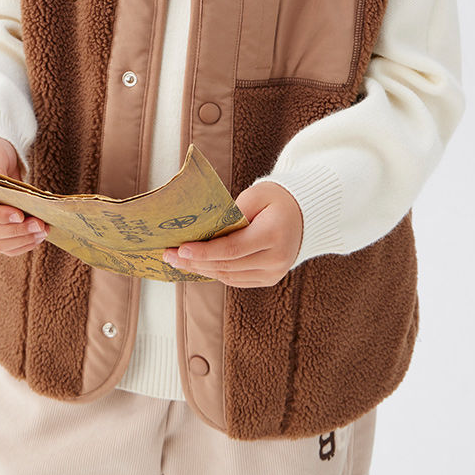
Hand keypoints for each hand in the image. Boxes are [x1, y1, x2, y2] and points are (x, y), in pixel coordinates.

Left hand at [162, 182, 303, 287]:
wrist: (305, 214)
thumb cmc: (277, 198)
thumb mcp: (257, 194)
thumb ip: (233, 213)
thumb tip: (205, 231)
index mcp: (274, 234)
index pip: (232, 249)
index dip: (204, 252)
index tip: (181, 249)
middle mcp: (277, 259)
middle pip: (228, 266)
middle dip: (195, 262)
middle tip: (169, 255)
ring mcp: (274, 272)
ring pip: (230, 276)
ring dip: (202, 270)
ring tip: (178, 261)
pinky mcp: (270, 278)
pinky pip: (237, 279)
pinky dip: (216, 272)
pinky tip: (198, 265)